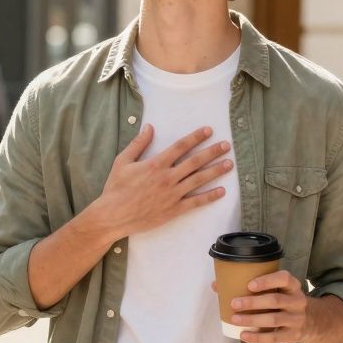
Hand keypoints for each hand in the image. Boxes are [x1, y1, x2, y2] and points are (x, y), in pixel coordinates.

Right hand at [87, 125, 231, 241]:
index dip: (195, 137)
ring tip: (229, 164)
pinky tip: (221, 191)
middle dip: (212, 152)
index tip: (208, 130)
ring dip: (215, 171)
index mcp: (155, 164)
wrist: (113, 215)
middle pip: (195, 161)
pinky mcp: (173, 210)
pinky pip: (195, 202)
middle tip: (226, 145)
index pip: (180, 146)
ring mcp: (172, 194)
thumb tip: (149, 127)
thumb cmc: (116, 188)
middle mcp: (167, 177)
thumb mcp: (122, 161)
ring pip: (199, 180)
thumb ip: (138, 144)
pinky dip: (209, 196)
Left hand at [227, 270, 310, 342]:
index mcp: (292, 286)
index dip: (267, 281)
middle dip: (253, 302)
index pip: (284, 279)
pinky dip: (257, 337)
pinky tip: (244, 335)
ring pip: (273, 320)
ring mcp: (296, 319)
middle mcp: (297, 301)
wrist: (310, 322)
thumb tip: (217, 285)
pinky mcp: (292, 336)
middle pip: (275, 300)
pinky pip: (274, 337)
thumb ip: (252, 285)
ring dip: (252, 320)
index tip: (250, 284)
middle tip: (234, 304)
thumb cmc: (284, 300)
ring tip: (235, 319)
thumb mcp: (277, 289)